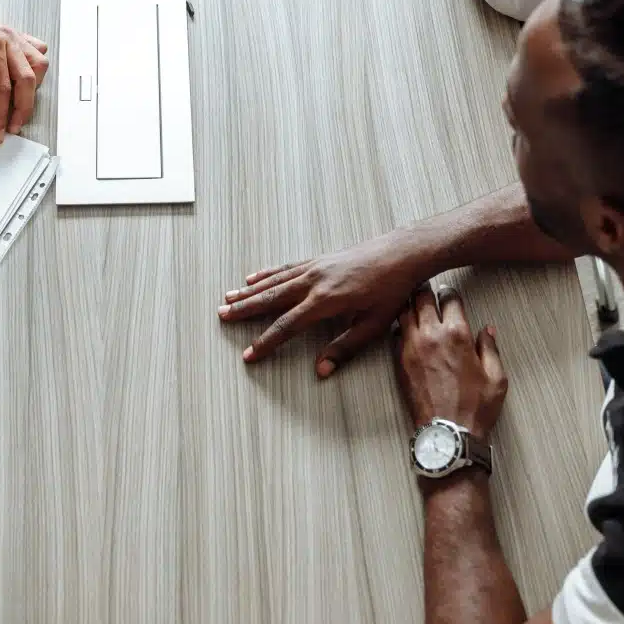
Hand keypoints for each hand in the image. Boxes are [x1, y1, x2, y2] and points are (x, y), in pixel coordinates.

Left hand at [0, 1, 50, 140]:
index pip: (3, 89)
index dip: (1, 115)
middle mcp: (6, 38)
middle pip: (27, 79)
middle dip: (23, 108)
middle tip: (13, 127)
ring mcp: (11, 34)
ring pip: (38, 63)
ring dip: (33, 86)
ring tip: (20, 103)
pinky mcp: (9, 33)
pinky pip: (34, 49)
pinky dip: (34, 65)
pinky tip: (24, 77)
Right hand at [219, 227, 433, 375]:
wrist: (402, 253)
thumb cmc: (392, 289)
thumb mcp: (373, 325)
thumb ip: (345, 348)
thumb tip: (320, 370)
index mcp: (326, 300)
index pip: (287, 325)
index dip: (266, 342)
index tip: (249, 354)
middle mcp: (314, 281)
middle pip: (271, 299)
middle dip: (245, 310)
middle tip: (221, 316)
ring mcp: (315, 267)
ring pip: (274, 281)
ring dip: (250, 291)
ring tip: (229, 298)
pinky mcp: (319, 260)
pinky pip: (286, 268)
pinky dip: (267, 274)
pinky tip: (254, 278)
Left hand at [393, 284, 506, 440]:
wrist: (448, 434)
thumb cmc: (474, 408)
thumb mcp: (496, 377)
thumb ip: (490, 348)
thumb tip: (486, 330)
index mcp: (457, 335)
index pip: (449, 298)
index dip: (450, 294)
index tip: (450, 295)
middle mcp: (431, 336)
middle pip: (421, 297)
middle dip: (425, 291)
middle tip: (428, 291)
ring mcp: (411, 348)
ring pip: (404, 312)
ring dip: (410, 306)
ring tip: (415, 306)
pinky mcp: (399, 361)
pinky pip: (395, 334)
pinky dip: (401, 327)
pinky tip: (408, 330)